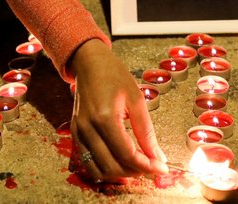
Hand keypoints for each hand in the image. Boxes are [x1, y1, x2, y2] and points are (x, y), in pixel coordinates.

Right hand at [68, 39, 168, 181]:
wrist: (89, 63)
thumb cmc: (114, 75)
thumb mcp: (136, 100)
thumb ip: (146, 132)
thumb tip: (158, 157)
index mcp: (104, 117)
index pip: (126, 155)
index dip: (147, 166)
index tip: (162, 168)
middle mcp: (87, 128)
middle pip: (112, 166)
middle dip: (135, 172)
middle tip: (152, 166)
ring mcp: (78, 132)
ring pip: (98, 170)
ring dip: (120, 174)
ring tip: (136, 165)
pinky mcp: (75, 133)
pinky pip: (88, 162)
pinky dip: (105, 168)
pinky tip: (120, 161)